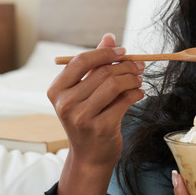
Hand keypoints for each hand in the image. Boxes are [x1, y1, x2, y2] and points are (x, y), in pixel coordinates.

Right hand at [48, 33, 144, 194]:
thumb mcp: (85, 91)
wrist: (89, 157)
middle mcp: (65, 104)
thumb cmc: (87, 119)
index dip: (105, 53)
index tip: (123, 52)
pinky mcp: (101, 127)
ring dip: (132, 78)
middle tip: (139, 66)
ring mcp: (82, 117)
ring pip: (115, 85)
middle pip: (102, 72)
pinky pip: (125, 100)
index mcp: (56, 90)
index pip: (81, 61)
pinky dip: (136, 93)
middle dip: (125, 66)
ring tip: (139, 79)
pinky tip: (139, 93)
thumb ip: (95, 64)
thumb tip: (109, 37)